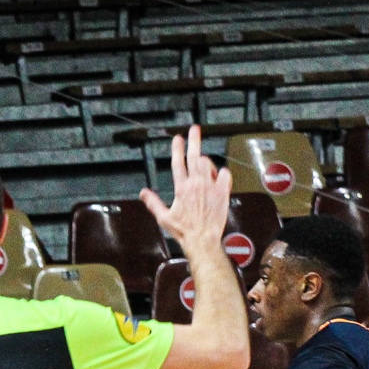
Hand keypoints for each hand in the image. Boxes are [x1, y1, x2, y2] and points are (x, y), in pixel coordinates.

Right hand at [140, 123, 231, 252]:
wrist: (203, 239)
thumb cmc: (182, 230)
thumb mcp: (163, 217)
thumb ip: (153, 202)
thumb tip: (143, 192)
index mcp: (181, 188)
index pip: (178, 163)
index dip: (177, 148)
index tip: (177, 137)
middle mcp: (196, 184)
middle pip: (194, 156)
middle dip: (194, 140)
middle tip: (195, 128)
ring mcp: (211, 187)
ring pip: (209, 164)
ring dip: (205, 161)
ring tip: (202, 164)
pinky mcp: (223, 192)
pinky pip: (225, 174)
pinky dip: (222, 173)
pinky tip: (218, 176)